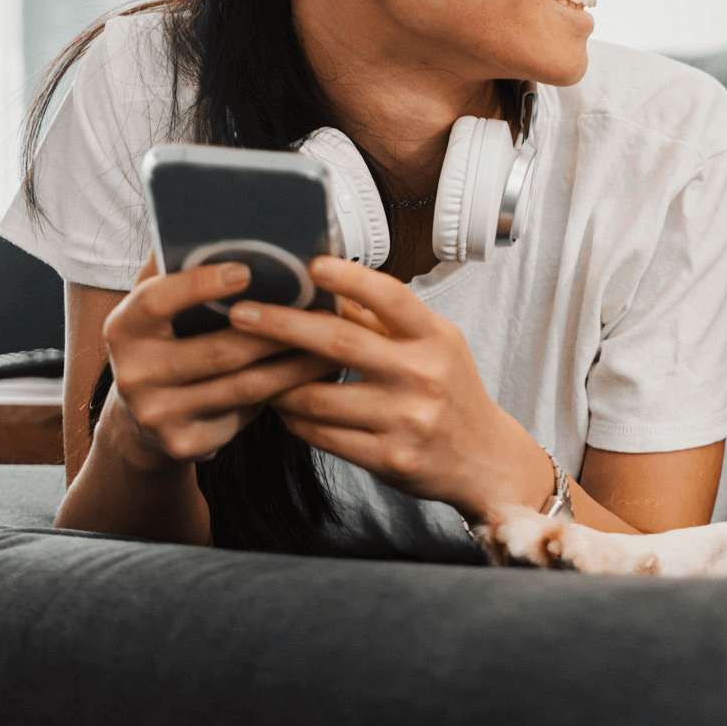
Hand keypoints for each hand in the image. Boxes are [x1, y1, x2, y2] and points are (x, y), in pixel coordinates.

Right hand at [98, 254, 341, 470]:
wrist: (146, 424)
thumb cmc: (168, 346)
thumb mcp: (160, 310)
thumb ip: (176, 270)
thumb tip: (213, 217)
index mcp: (123, 329)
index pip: (156, 301)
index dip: (199, 285)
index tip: (245, 270)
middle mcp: (133, 374)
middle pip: (218, 350)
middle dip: (277, 330)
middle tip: (323, 310)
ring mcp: (158, 414)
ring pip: (243, 385)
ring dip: (295, 363)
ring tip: (333, 343)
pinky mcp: (185, 444)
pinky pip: (249, 414)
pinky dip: (286, 393)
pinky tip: (315, 378)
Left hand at [227, 256, 557, 526]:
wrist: (485, 461)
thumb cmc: (451, 391)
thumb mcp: (434, 345)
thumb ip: (386, 320)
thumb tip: (331, 286)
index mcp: (435, 338)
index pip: (391, 298)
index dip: (350, 278)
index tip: (310, 265)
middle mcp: (423, 376)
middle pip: (340, 344)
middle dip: (282, 326)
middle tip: (241, 315)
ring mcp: (406, 420)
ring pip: (319, 398)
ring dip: (277, 383)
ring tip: (252, 369)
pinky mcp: (389, 459)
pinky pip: (324, 436)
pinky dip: (295, 421)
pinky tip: (282, 409)